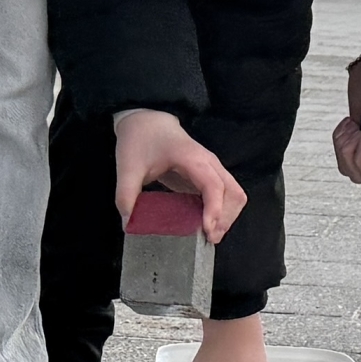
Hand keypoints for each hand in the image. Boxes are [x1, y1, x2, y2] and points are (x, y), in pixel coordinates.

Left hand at [111, 108, 246, 239]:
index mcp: (191, 158)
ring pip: (235, 195)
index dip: (214, 209)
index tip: (207, 230)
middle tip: (208, 239)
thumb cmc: (140, 140)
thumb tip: (128, 223)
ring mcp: (212, 169)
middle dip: (225, 218)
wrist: (148, 122)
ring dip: (227, 217)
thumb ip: (126, 194)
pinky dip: (222, 212)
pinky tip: (207, 225)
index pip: (213, 185)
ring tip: (210, 235)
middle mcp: (209, 163)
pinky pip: (226, 196)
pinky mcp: (209, 176)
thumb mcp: (128, 167)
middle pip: (233, 193)